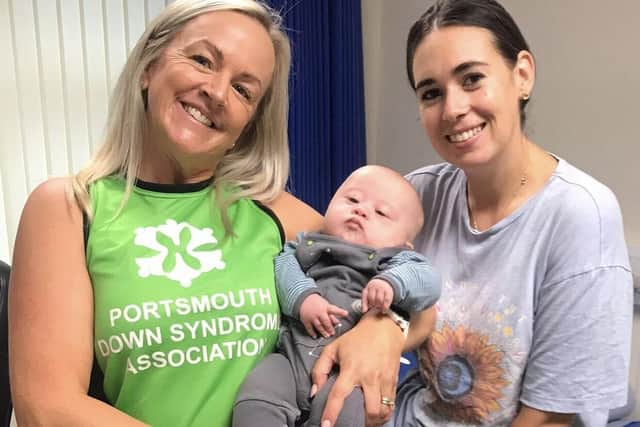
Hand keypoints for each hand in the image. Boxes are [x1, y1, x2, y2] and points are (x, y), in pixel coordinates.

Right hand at [299, 294, 348, 337]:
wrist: (304, 299)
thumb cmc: (318, 303)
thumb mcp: (326, 306)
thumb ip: (332, 315)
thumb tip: (337, 323)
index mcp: (326, 307)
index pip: (334, 310)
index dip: (340, 312)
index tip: (346, 313)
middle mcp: (319, 312)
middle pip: (325, 321)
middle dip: (329, 327)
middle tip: (332, 333)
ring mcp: (312, 317)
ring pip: (318, 325)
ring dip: (323, 331)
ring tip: (327, 336)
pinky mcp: (306, 320)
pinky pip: (309, 328)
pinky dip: (312, 332)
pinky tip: (315, 336)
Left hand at [311, 311, 403, 426]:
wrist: (383, 328)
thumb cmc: (355, 339)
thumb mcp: (333, 349)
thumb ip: (319, 370)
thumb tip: (314, 392)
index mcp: (351, 369)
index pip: (339, 394)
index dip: (331, 412)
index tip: (325, 426)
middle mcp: (370, 377)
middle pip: (370, 410)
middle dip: (363, 423)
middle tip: (352, 425)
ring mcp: (384, 380)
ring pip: (383, 410)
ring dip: (374, 421)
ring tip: (365, 423)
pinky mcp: (394, 381)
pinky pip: (392, 405)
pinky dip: (385, 414)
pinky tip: (377, 417)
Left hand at [361, 278, 393, 312]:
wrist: (384, 282)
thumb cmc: (374, 291)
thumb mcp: (368, 293)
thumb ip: (365, 302)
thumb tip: (363, 311)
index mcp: (368, 287)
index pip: (365, 296)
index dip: (364, 304)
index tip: (364, 311)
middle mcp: (374, 287)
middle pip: (372, 298)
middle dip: (372, 305)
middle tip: (374, 307)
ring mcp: (382, 288)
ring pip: (379, 300)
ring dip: (379, 306)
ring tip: (379, 308)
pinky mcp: (388, 291)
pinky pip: (386, 300)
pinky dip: (385, 307)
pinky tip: (384, 311)